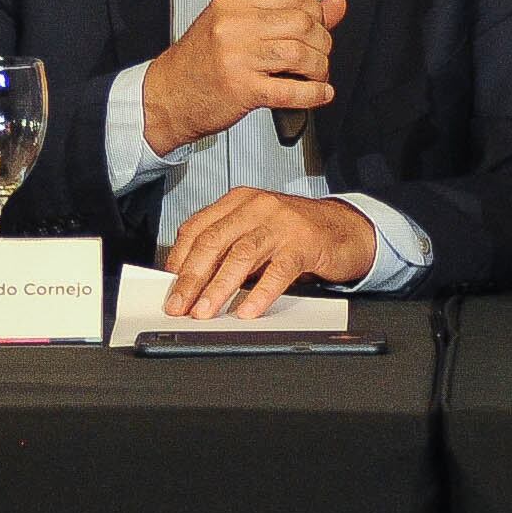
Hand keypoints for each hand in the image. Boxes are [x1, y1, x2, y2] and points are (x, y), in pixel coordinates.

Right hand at [139, 0, 346, 154]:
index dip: (313, 8)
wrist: (167, 96)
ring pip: (299, 54)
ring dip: (319, 67)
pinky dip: (313, 94)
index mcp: (231, 3)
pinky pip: (290, 90)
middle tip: (319, 52)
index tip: (316, 23)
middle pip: (300, 22)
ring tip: (317, 74)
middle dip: (321, 41)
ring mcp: (237, 57)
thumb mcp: (236, 26)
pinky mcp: (242, 89)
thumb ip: (285, 13)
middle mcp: (233, 25)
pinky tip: (320, 93)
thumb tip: (336, 3)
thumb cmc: (201, 61)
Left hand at [160, 186, 377, 316]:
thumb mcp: (255, 231)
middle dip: (192, 278)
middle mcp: (257, 206)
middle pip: (213, 241)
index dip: (178, 259)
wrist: (343, 228)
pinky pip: (277, 271)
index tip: (169, 287)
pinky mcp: (304, 243)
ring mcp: (281, 223)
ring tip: (205, 311)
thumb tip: (190, 282)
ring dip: (218, 287)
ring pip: (241, 255)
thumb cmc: (294, 234)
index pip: (197, 228)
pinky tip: (248, 311)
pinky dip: (260, 293)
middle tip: (179, 306)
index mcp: (238, 201)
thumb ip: (227, 248)